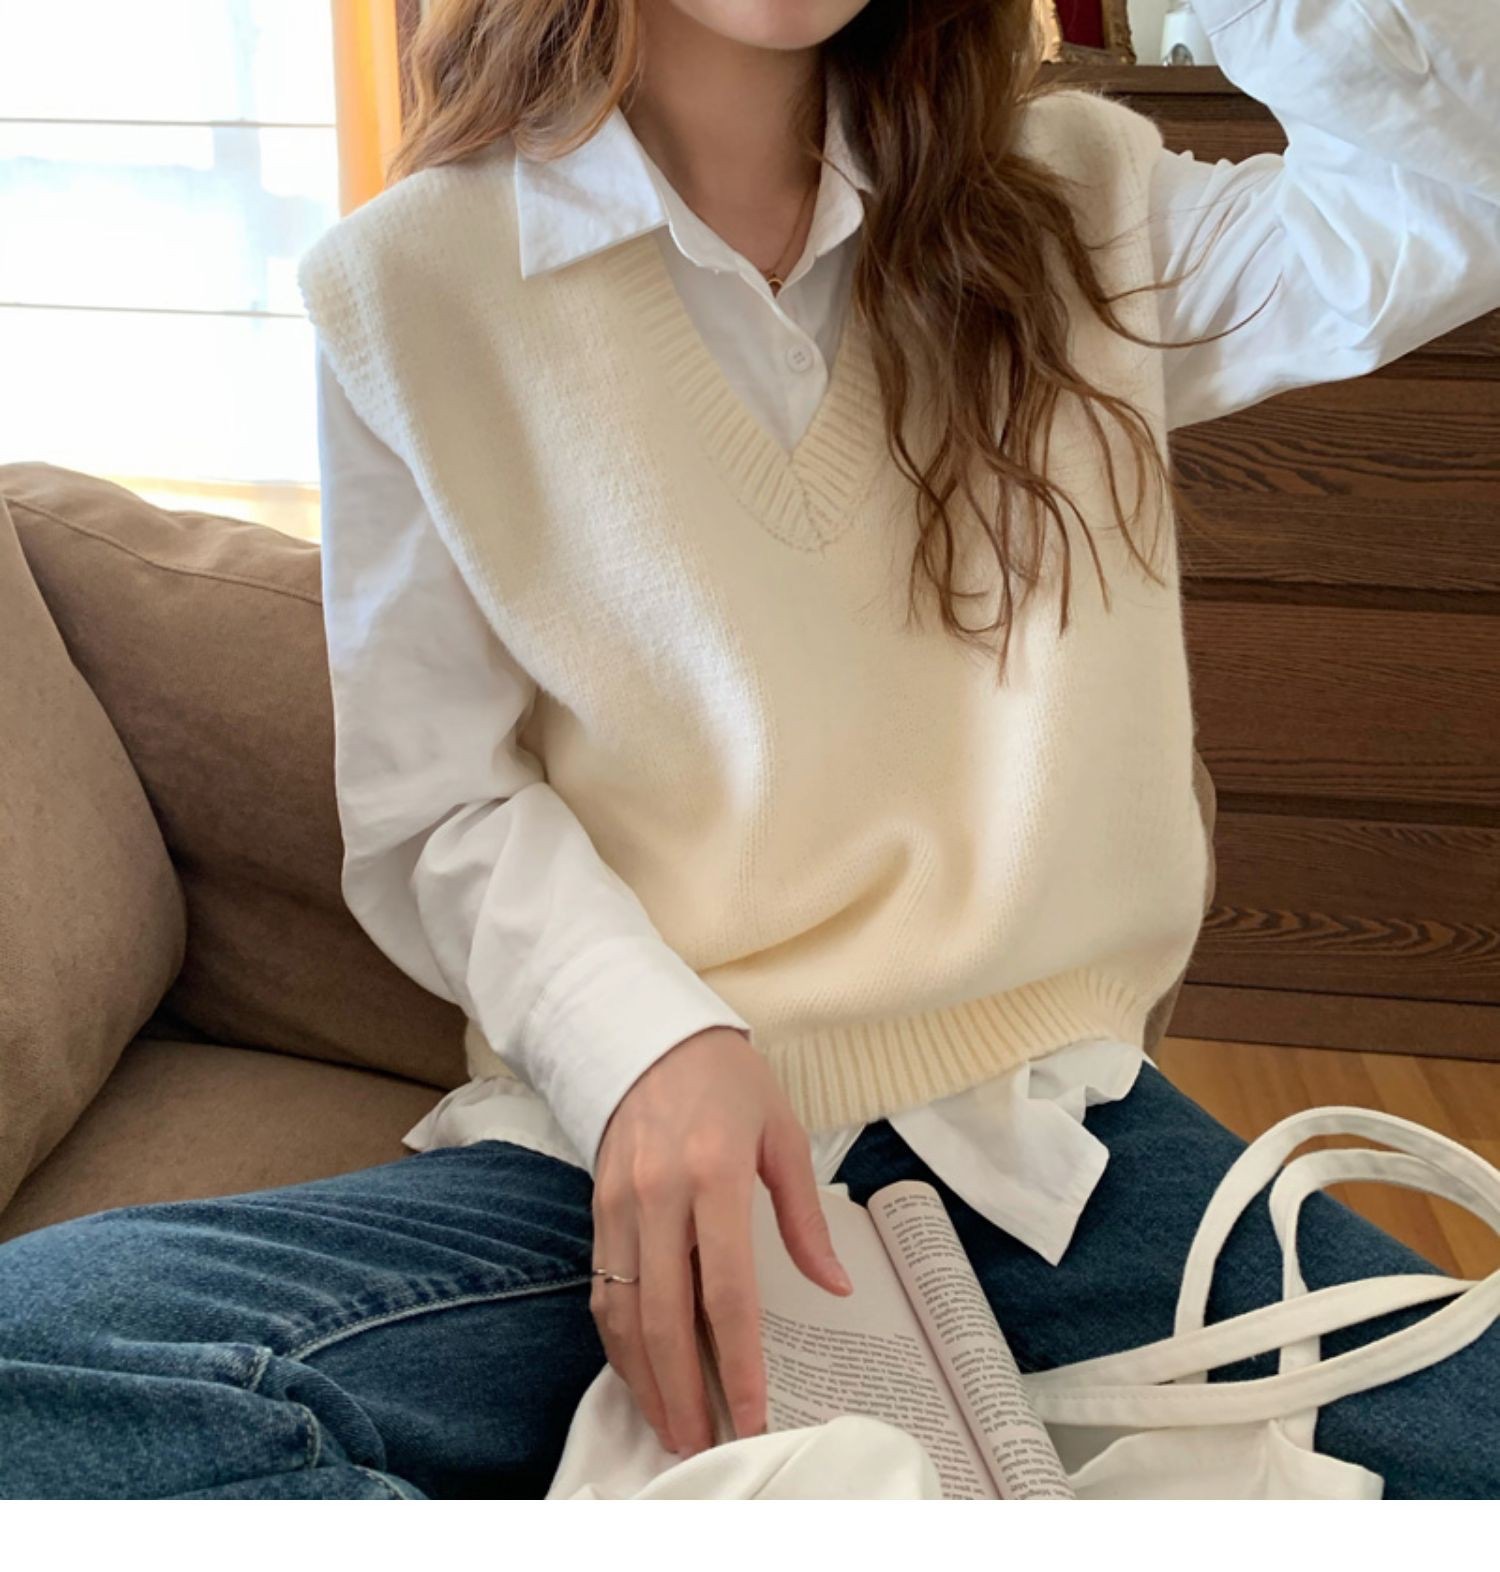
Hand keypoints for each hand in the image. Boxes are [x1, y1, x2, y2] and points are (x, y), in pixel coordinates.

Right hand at [590, 1025, 853, 1456]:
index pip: (726, 1290)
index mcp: (714, 1174)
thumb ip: (805, 1217)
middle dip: (684, 1392)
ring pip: (624, 1313)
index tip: (753, 1414)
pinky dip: (617, 1341)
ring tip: (672, 1427)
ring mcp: (618, 1203)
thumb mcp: (783, 1134)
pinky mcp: (595, 1207)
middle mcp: (659, 1195)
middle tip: (706, 1446)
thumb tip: (835, 1286)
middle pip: (665, 1317)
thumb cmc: (728, 1081)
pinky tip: (639, 1374)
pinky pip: (602, 1288)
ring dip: (644, 1379)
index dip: (738, 1362)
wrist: (649, 1032)